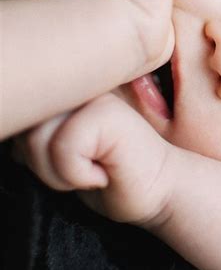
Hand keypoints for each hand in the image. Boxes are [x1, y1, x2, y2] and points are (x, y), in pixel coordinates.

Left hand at [16, 93, 177, 225]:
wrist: (158, 188)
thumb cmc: (109, 170)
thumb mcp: (59, 148)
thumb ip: (36, 128)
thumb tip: (11, 124)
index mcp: (68, 83)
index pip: (22, 110)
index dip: (30, 145)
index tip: (67, 157)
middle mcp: (80, 81)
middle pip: (22, 126)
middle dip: (40, 162)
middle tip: (79, 167)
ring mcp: (95, 92)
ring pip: (36, 138)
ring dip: (58, 171)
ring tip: (91, 168)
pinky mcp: (107, 111)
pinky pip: (63, 148)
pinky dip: (77, 174)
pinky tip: (103, 172)